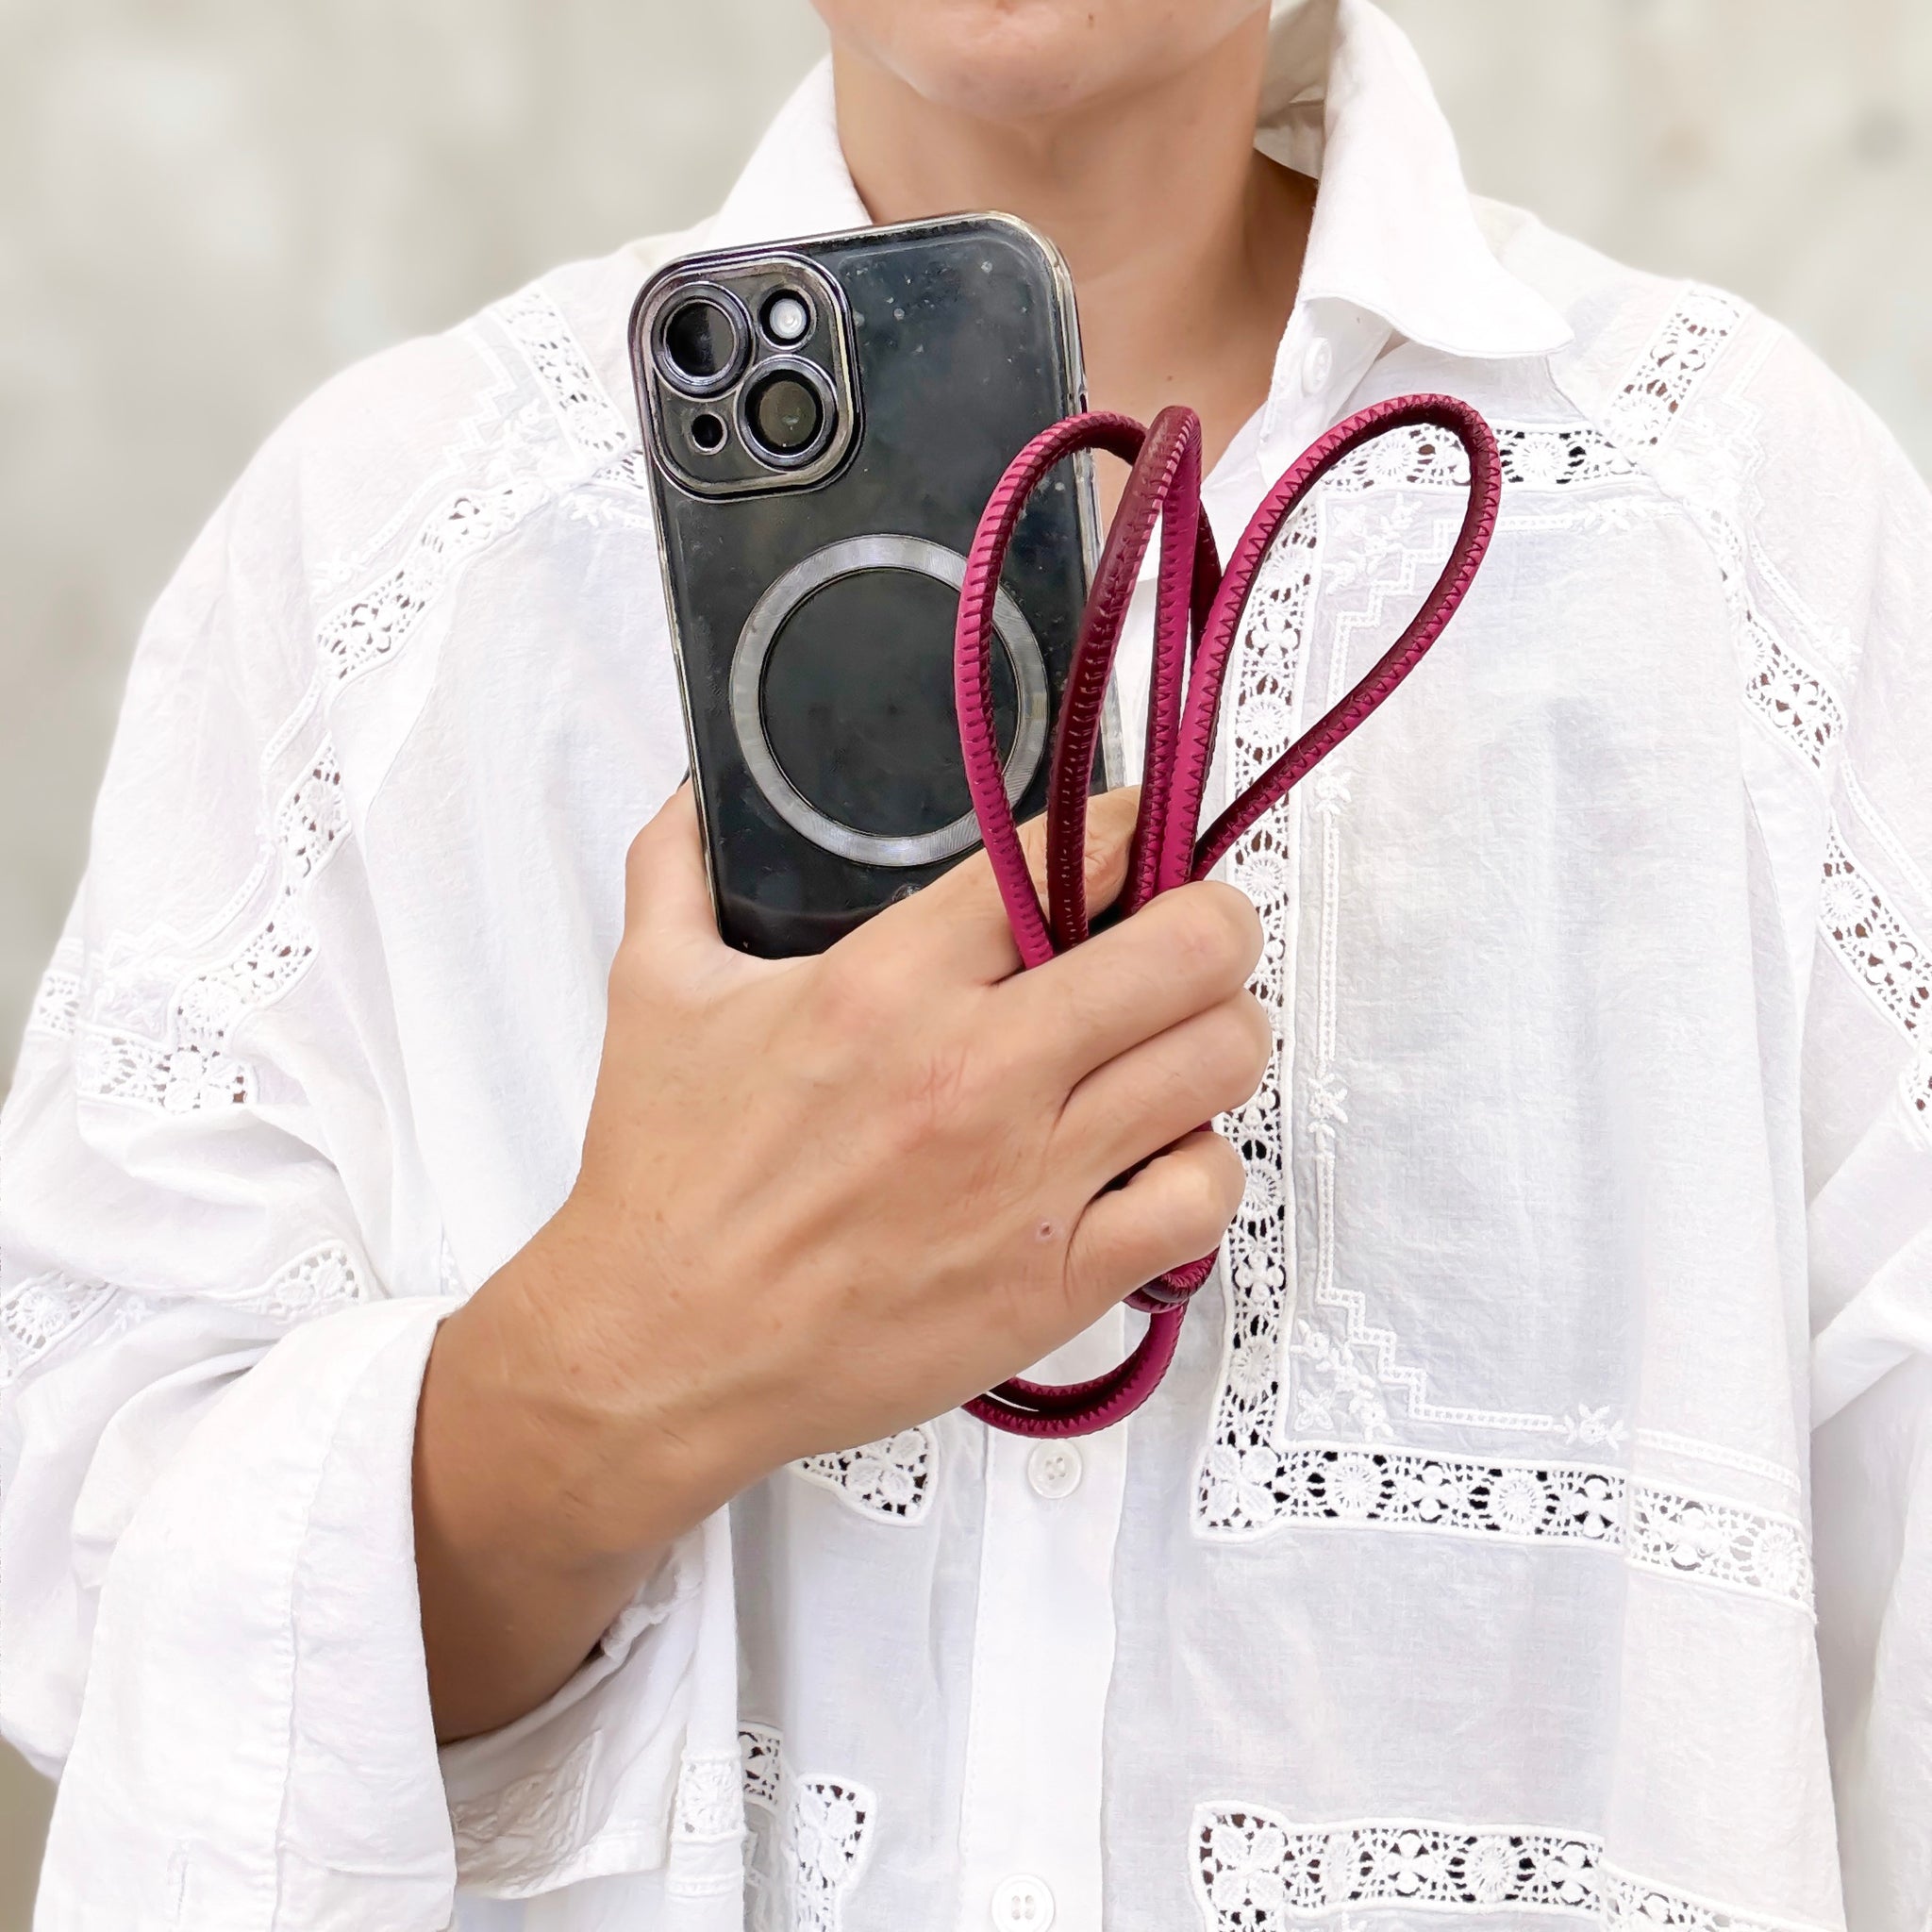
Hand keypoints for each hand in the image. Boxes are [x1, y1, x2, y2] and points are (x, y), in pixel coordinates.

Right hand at [415, 783, 1265, 1736]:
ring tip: (1174, 1046)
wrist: (660, 1352)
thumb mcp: (652, 991)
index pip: (1073, 855)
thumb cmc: (663, 1181)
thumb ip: (675, 869)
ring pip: (1218, 1061)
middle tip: (1187, 942)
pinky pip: (1202, 1196)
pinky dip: (1201, 1167)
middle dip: (1211, 925)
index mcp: (889, 982)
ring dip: (1216, 1038)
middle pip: (1192, 949)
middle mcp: (978, 1070)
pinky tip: (1155, 1160)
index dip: (1132, 830)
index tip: (1136, 841)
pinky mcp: (1056, 1280)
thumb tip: (694, 796)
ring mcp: (1029, 1178)